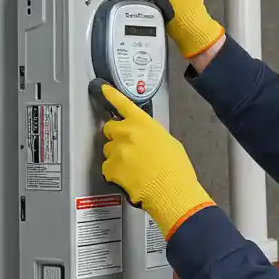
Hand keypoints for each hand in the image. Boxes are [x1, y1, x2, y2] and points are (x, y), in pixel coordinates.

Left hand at [97, 83, 214, 237]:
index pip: (123, 104)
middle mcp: (127, 133)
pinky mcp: (111, 168)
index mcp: (143, 123)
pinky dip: (114, 173)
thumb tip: (145, 138)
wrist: (171, 190)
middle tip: (126, 147)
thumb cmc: (175, 169)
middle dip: (115, 136)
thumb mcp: (169, 142)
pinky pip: (106, 167)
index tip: (103, 89)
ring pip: (108, 149)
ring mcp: (117, 150)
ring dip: (115, 156)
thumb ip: (151, 134)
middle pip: (109, 128)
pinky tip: (128, 177)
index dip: (112, 95)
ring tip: (132, 167)